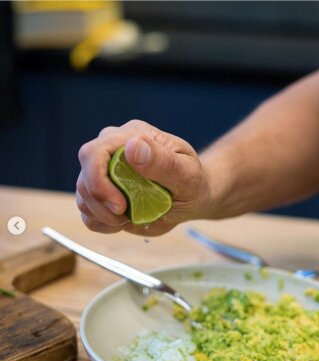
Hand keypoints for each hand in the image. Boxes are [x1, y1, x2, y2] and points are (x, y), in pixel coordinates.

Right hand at [76, 120, 210, 235]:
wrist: (191, 197)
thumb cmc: (192, 182)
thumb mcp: (187, 173)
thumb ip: (162, 161)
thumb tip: (133, 147)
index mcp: (131, 136)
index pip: (95, 152)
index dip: (98, 181)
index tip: (120, 205)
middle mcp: (112, 151)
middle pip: (84, 176)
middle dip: (101, 203)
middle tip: (125, 216)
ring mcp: (105, 173)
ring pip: (83, 196)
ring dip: (102, 215)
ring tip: (129, 217)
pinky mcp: (103, 195)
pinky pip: (87, 212)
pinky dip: (101, 223)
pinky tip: (122, 222)